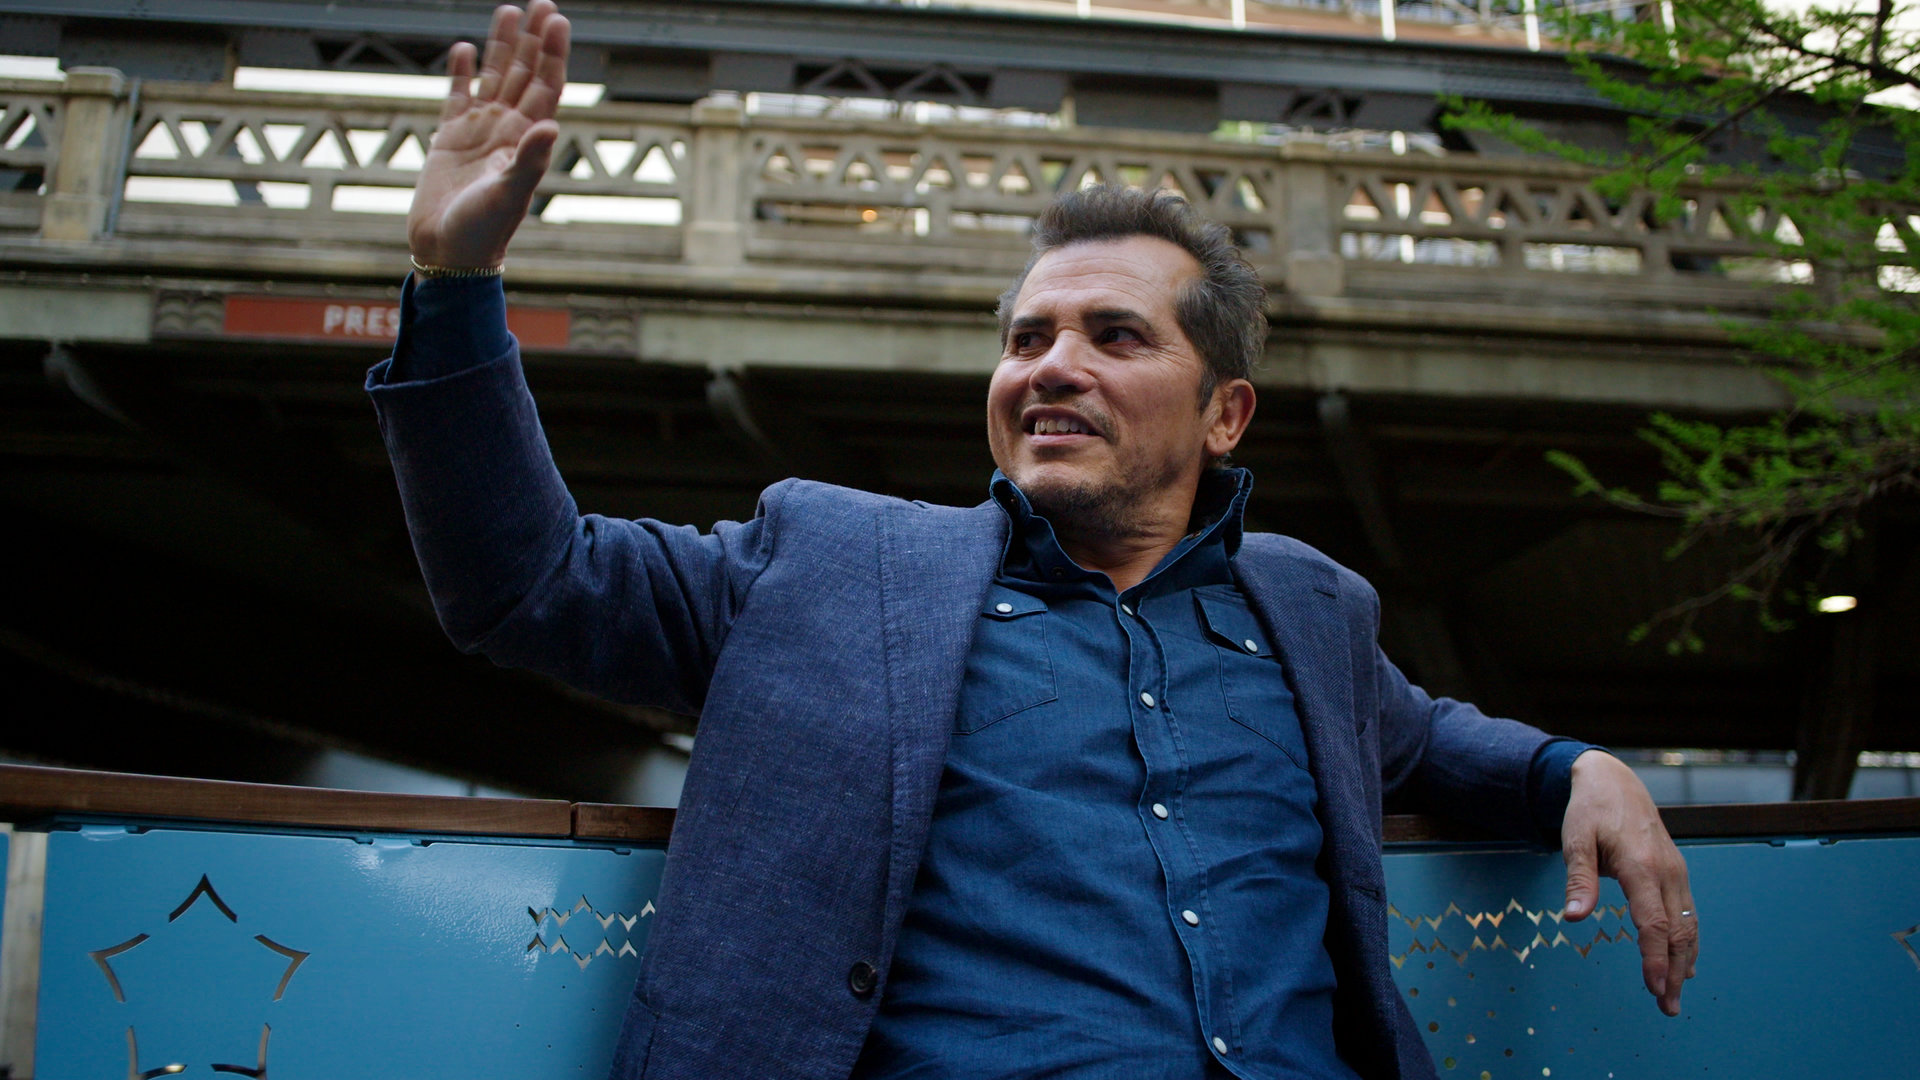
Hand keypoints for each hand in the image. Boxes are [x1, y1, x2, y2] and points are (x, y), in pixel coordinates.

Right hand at [407, 1, 569, 268]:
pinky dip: (463, 72)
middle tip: (542, 3)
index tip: (557, 20)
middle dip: (533, 40)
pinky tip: (467, 48)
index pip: (546, 87)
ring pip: (494, 78)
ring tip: (509, 11)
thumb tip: (550, 124)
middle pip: (524, 74)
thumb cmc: (483, 231)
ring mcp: (480, 131)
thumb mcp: (509, 194)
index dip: (552, 54)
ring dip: (502, 46)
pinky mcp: (450, 138)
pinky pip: (458, 96)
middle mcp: (507, 130)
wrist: (449, 252)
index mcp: (526, 140)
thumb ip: (529, 160)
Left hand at [1560, 750, 1696, 1016]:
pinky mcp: (1676, 872)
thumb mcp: (1575, 839)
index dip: (1655, 958)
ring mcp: (1676, 871)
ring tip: (1675, 995)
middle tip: (1667, 1007)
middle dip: (1674, 971)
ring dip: (1684, 961)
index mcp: (1641, 866)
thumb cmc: (1590, 811)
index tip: (1654, 988)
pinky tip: (1685, 963)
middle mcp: (1666, 871)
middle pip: (1677, 930)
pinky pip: (1688, 912)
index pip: (1653, 922)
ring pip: (1689, 924)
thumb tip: (1574, 918)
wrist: (1614, 781)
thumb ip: (1579, 880)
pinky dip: (1688, 941)